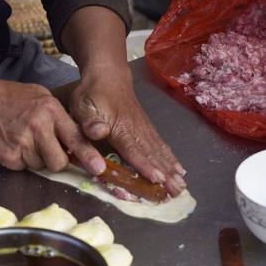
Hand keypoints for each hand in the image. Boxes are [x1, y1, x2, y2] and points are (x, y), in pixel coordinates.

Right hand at [0, 78, 106, 173]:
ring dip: (37, 159)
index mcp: (50, 110)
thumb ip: (60, 118)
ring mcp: (21, 143)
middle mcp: (38, 127)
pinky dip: (21, 161)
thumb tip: (77, 141)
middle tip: (47, 148)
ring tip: (24, 140)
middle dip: (57, 161)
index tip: (99, 168)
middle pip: (59, 162)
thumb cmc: (12, 98)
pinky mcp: (7, 156)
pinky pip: (23, 168)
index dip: (88, 155)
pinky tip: (13, 144)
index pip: (75, 138)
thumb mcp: (42, 97)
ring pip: (41, 167)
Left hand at [70, 73, 186, 195]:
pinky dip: (171, 158)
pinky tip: (179, 169)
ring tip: (182, 186)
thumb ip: (89, 121)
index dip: (145, 165)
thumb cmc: (92, 94)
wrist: (108, 74)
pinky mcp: (147, 128)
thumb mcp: (83, 106)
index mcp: (120, 128)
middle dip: (166, 174)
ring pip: (159, 151)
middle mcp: (136, 130)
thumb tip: (99, 132)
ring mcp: (144, 128)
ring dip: (171, 169)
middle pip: (152, 154)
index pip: (134, 150)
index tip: (158, 180)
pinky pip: (161, 145)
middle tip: (177, 192)